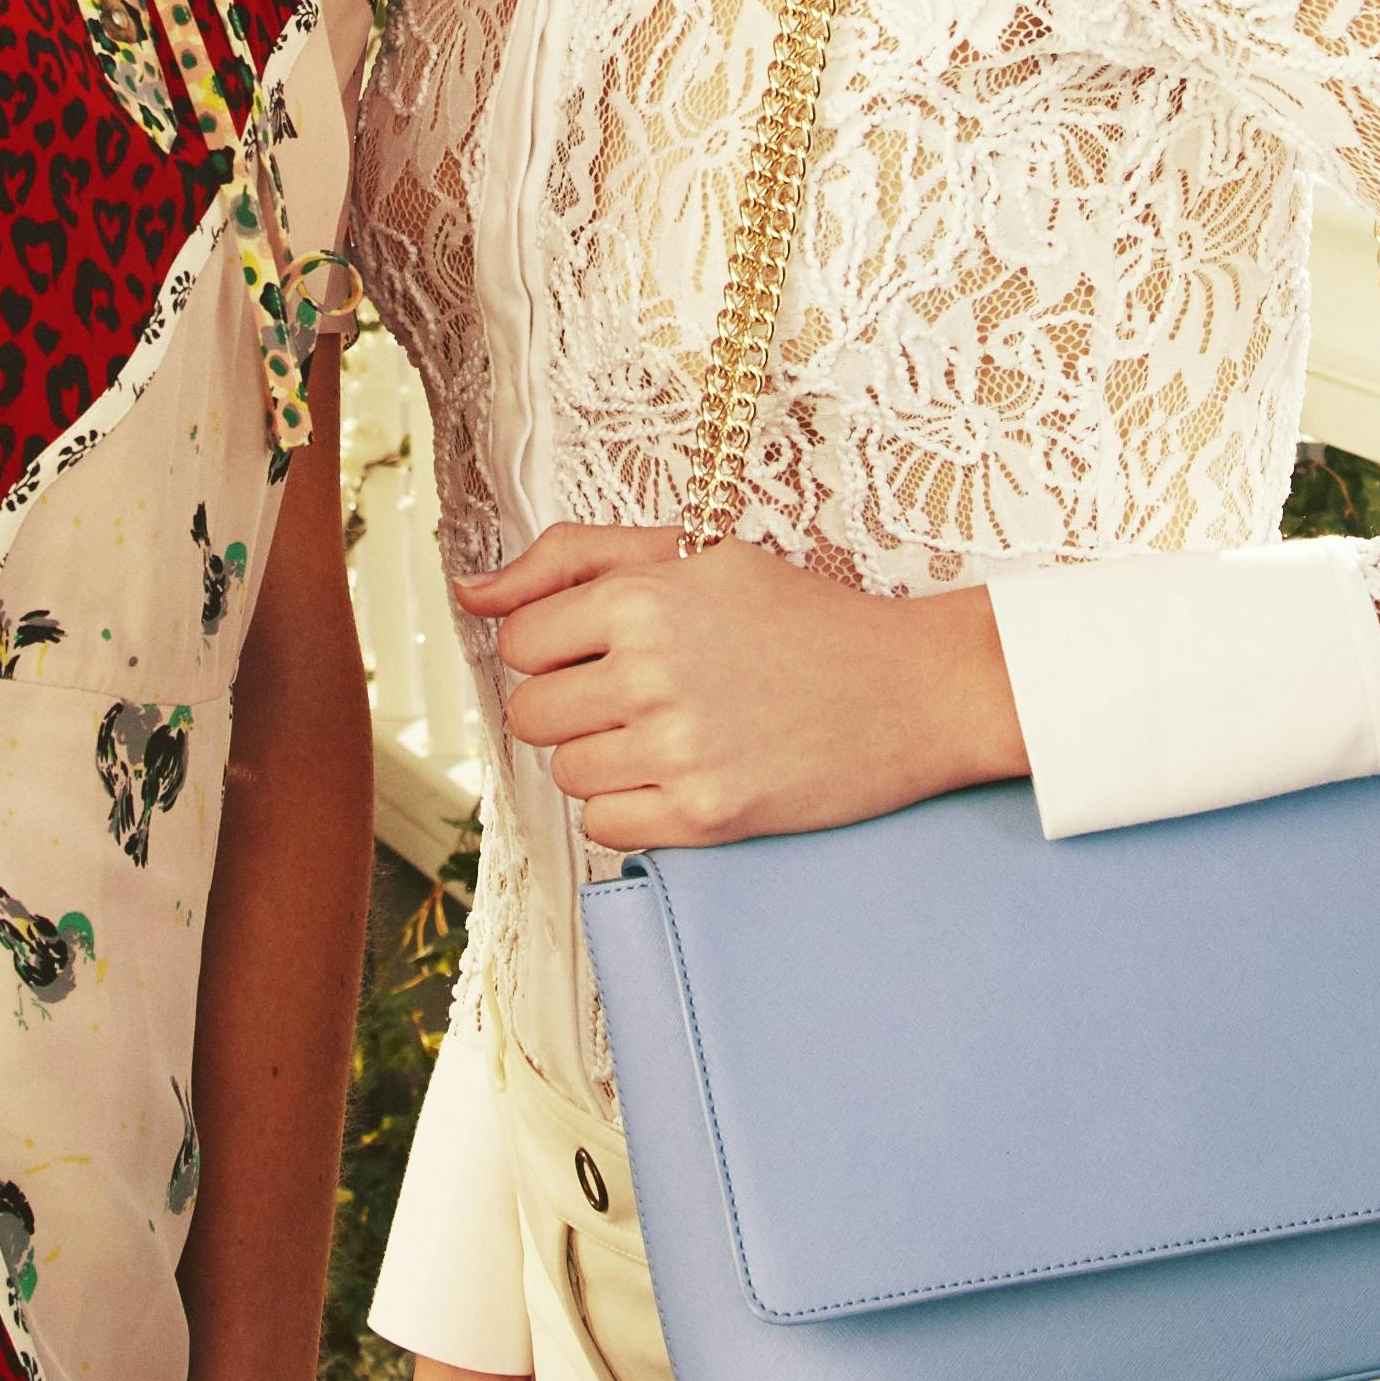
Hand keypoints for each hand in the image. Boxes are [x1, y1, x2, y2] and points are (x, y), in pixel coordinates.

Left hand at [458, 525, 1025, 851]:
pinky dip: (631, 809)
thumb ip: (572, 558)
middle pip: (529, 712)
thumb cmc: (803, 616)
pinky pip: (605, 827)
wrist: (912, 688)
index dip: (555, 647)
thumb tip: (467, 592)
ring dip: (602, 760)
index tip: (606, 649)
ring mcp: (677, 748)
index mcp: (642, 596)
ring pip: (564, 772)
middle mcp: (651, 670)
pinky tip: (681, 777)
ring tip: (668, 734)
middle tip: (636, 695)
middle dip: (571, 706)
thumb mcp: (695, 553)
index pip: (519, 639)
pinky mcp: (705, 815)